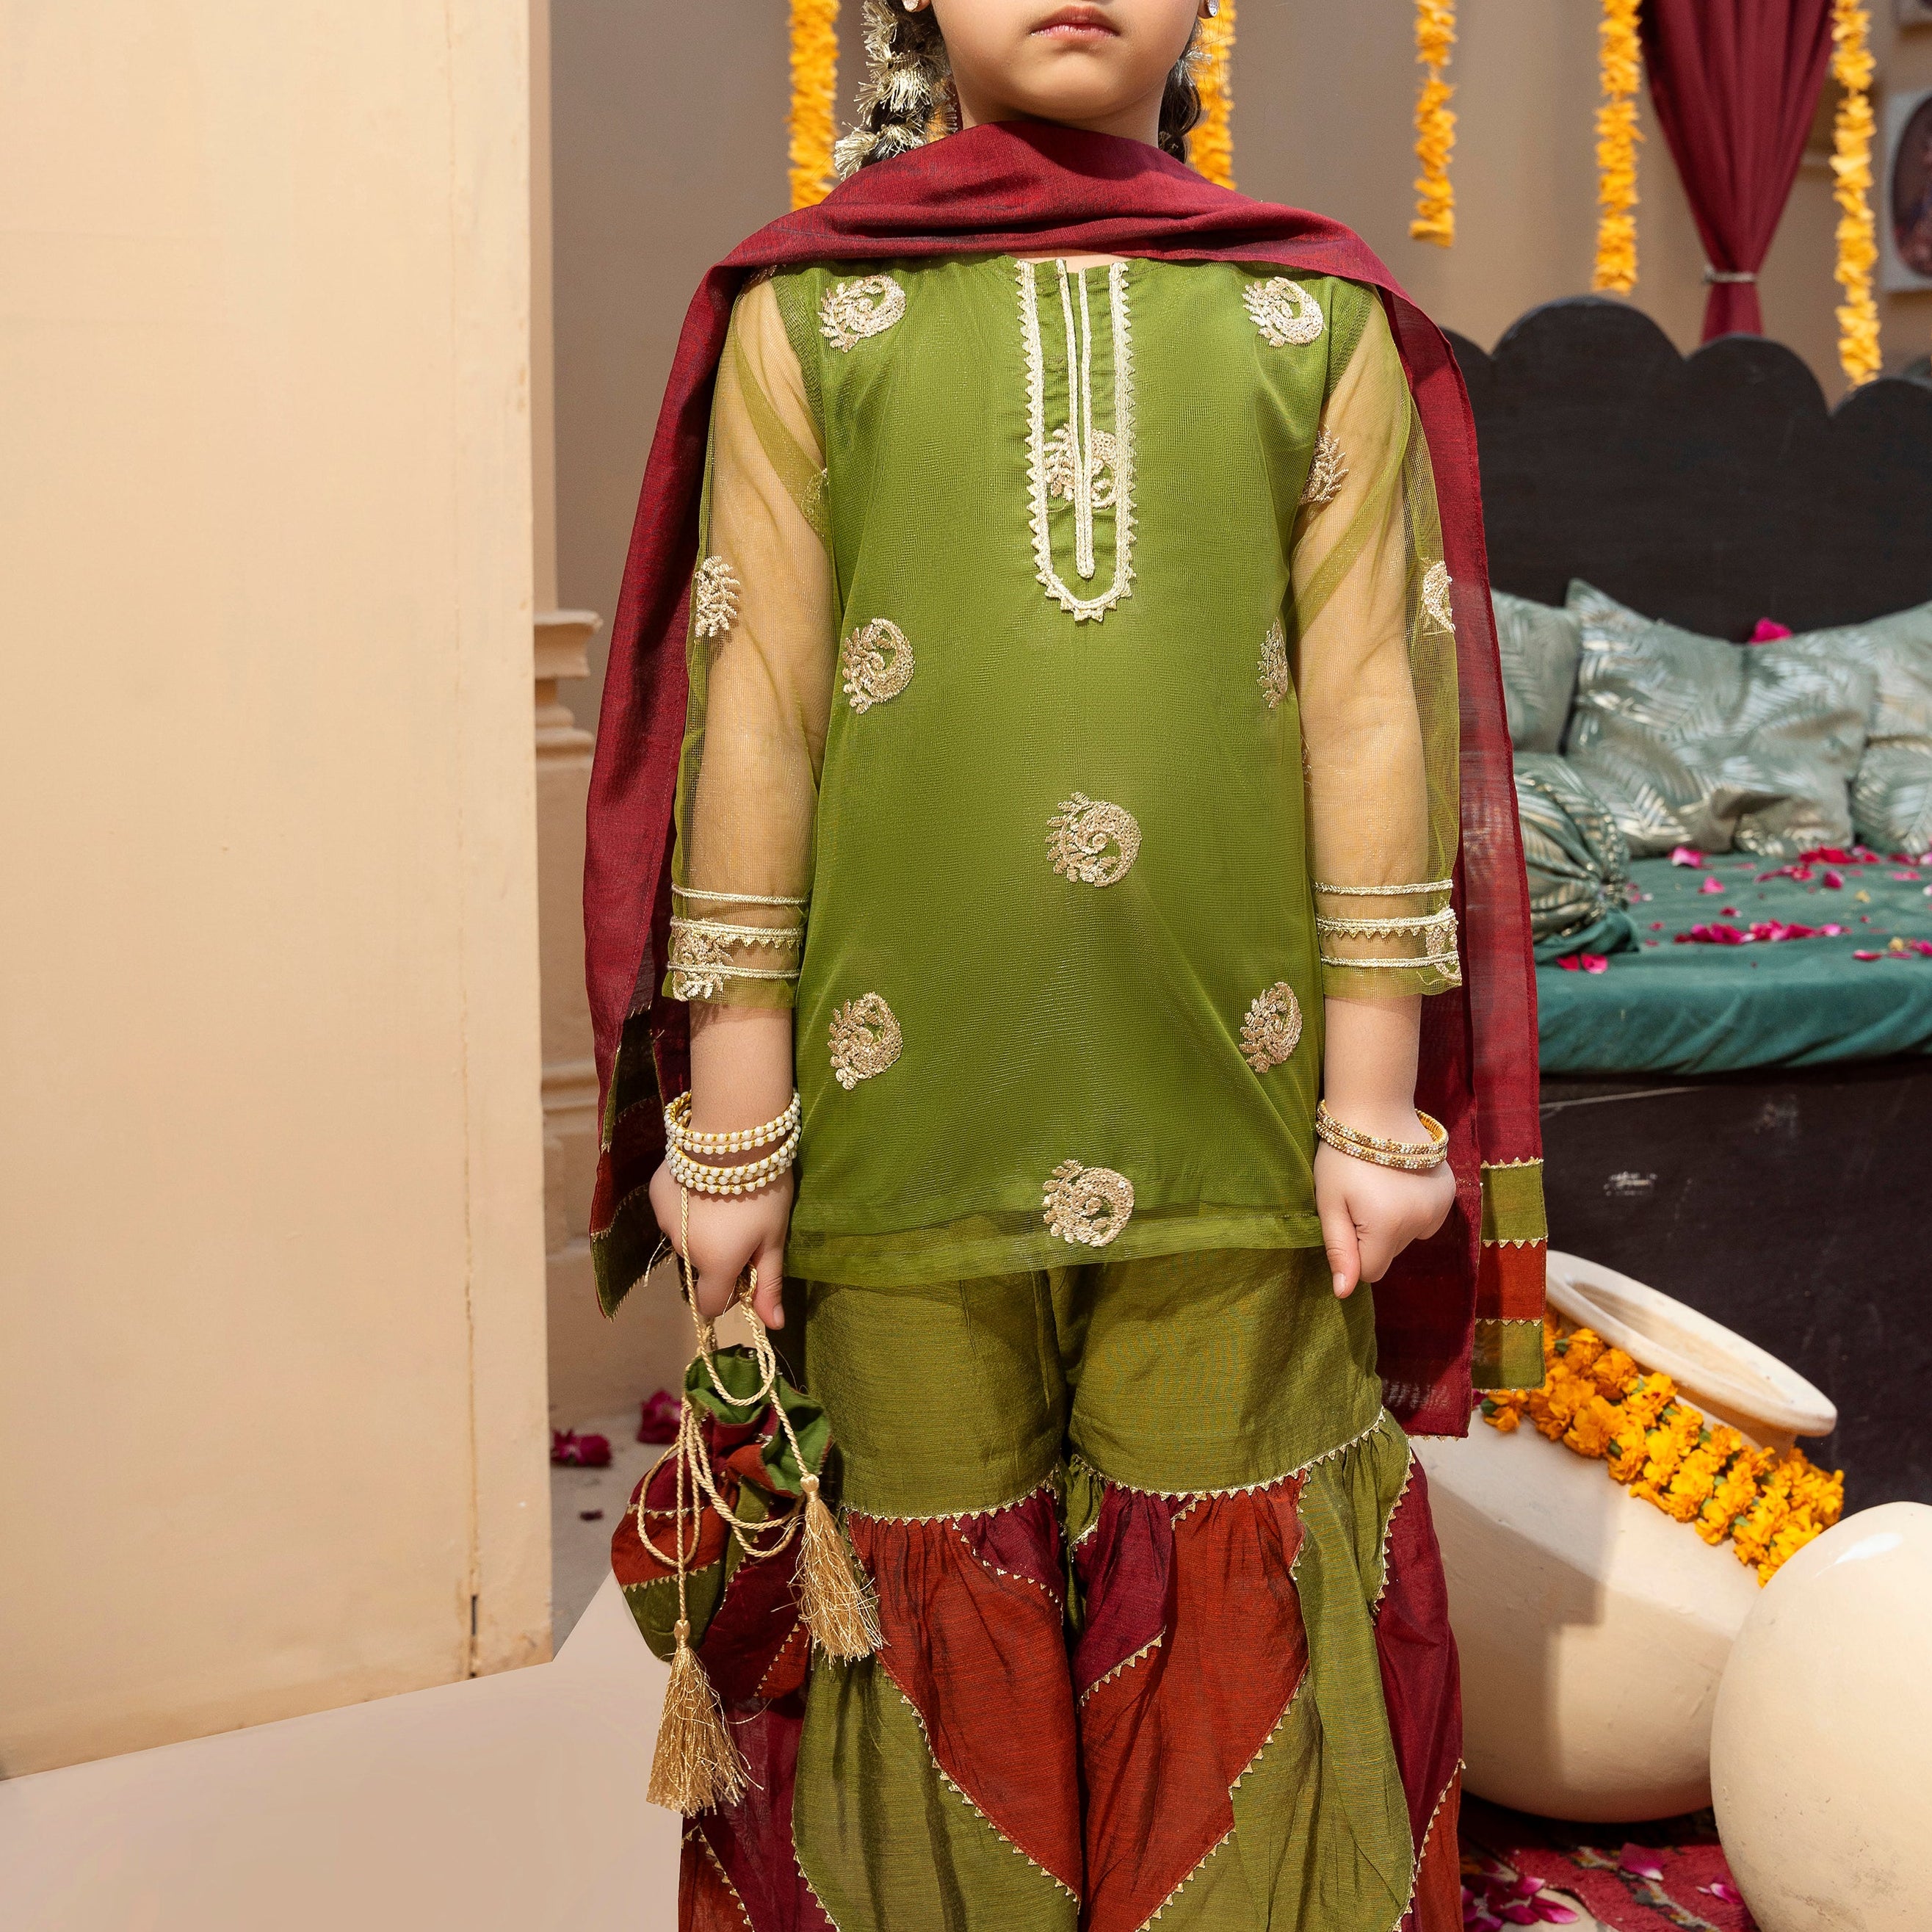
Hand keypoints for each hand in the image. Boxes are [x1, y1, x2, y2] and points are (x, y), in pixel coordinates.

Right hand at [648, 1161, 791, 1327]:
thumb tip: (774, 1326)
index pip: (709, 1304)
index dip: (728, 1293)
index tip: (745, 1269)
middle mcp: (682, 1249)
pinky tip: (704, 1181)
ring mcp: (664, 1220)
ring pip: (684, 1238)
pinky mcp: (655, 1194)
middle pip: (699, 1267)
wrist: (733, 1131)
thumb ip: (769, 1283)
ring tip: (724, 1198)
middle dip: (717, 1255)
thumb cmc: (764, 1187)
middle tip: (742, 1223)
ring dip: (700, 1229)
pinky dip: (687, 1206)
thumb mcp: (774, 1237)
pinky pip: (672, 1213)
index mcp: (714, 1265)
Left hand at [1314, 1121, 1455, 1298]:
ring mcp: (1441, 1207)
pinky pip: (1428, 1219)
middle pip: (1392, 1253)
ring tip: (1380, 1189)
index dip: (1355, 1254)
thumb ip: (1339, 1248)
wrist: (1376, 1107)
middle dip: (1374, 1237)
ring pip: (1411, 1238)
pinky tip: (1401, 1184)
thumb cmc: (1342, 1156)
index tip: (1346, 1223)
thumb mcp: (1329, 1202)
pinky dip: (1414, 1210)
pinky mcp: (1450, 1191)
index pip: (1372, 1272)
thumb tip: (1344, 1292)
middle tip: (1360, 1199)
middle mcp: (1421, 1222)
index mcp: (1387, 1227)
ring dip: (1396, 1224)